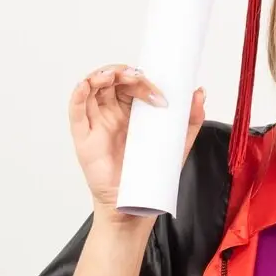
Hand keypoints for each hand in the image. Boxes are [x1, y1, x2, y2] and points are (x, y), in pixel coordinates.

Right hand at [68, 64, 206, 220]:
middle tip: (139, 78)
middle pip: (111, 80)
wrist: (136, 202)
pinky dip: (78, 94)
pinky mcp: (84, 137)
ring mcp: (96, 122)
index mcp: (131, 110)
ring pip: (91, 88)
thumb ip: (190, 119)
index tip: (158, 89)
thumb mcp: (177, 143)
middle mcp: (111, 112)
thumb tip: (200, 93)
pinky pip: (76, 111)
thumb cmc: (152, 173)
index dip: (141, 78)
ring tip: (115, 75)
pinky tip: (86, 85)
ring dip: (101, 75)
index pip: (130, 82)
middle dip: (124, 73)